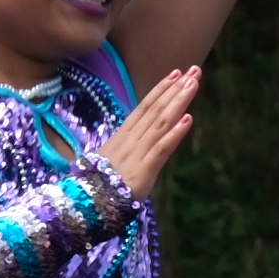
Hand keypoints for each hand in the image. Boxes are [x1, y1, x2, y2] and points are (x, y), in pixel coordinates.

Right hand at [94, 65, 201, 202]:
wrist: (85, 207)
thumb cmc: (96, 186)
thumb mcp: (108, 161)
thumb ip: (123, 148)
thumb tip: (132, 139)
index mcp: (122, 137)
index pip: (143, 107)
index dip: (160, 89)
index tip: (175, 73)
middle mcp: (130, 140)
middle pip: (155, 110)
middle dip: (175, 89)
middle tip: (193, 70)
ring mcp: (136, 154)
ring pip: (160, 123)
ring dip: (178, 102)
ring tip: (192, 84)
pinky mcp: (143, 171)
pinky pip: (161, 149)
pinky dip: (175, 134)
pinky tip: (188, 119)